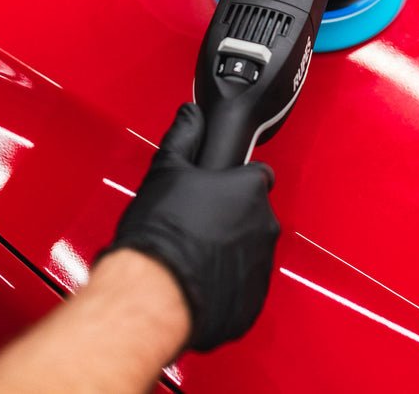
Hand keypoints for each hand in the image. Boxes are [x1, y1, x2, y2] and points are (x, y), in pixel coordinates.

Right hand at [100, 103, 279, 351]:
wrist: (153, 295)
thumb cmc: (162, 234)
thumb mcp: (167, 170)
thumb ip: (184, 136)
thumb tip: (190, 115)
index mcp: (250, 190)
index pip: (258, 175)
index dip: (236, 180)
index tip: (219, 188)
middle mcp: (264, 227)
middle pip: (253, 214)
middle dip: (231, 217)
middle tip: (197, 223)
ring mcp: (261, 267)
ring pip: (250, 251)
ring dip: (230, 250)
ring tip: (193, 253)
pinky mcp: (252, 303)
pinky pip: (243, 286)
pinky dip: (226, 283)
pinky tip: (198, 280)